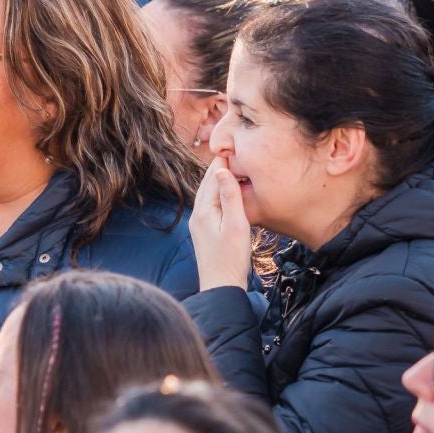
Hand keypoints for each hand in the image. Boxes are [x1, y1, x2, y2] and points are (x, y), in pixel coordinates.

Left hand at [189, 157, 253, 291]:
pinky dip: (219, 194)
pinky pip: (210, 205)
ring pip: (208, 194)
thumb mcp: (236, 225)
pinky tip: (228, 194)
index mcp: (203, 210)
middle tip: (234, 150)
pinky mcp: (204, 231)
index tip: (233, 145)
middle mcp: (197, 214)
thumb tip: (222, 170)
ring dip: (219, 181)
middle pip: (208, 184)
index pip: (213, 178)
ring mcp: (199, 223)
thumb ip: (230, 196)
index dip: (224, 161)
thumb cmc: (231, 258)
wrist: (220, 287)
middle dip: (220, 168)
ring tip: (232, 167)